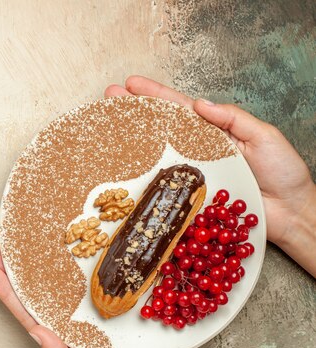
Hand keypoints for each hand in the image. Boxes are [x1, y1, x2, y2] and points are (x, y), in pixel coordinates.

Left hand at [0, 245, 193, 347]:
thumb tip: (37, 333)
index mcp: (63, 341)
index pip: (29, 315)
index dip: (9, 294)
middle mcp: (73, 321)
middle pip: (38, 292)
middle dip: (16, 271)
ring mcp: (94, 308)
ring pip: (62, 280)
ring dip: (41, 261)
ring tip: (21, 241)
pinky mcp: (115, 298)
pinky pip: (94, 277)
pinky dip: (78, 261)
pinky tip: (67, 245)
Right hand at [105, 76, 315, 275]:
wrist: (291, 213)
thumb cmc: (283, 174)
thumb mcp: (264, 137)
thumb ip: (233, 118)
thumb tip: (200, 103)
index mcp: (214, 132)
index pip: (180, 108)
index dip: (156, 95)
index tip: (132, 84)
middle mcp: (198, 151)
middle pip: (160, 127)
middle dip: (134, 111)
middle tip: (109, 97)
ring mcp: (192, 174)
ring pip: (156, 154)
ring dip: (131, 141)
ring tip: (107, 126)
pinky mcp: (190, 198)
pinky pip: (163, 185)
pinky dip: (143, 177)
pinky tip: (124, 170)